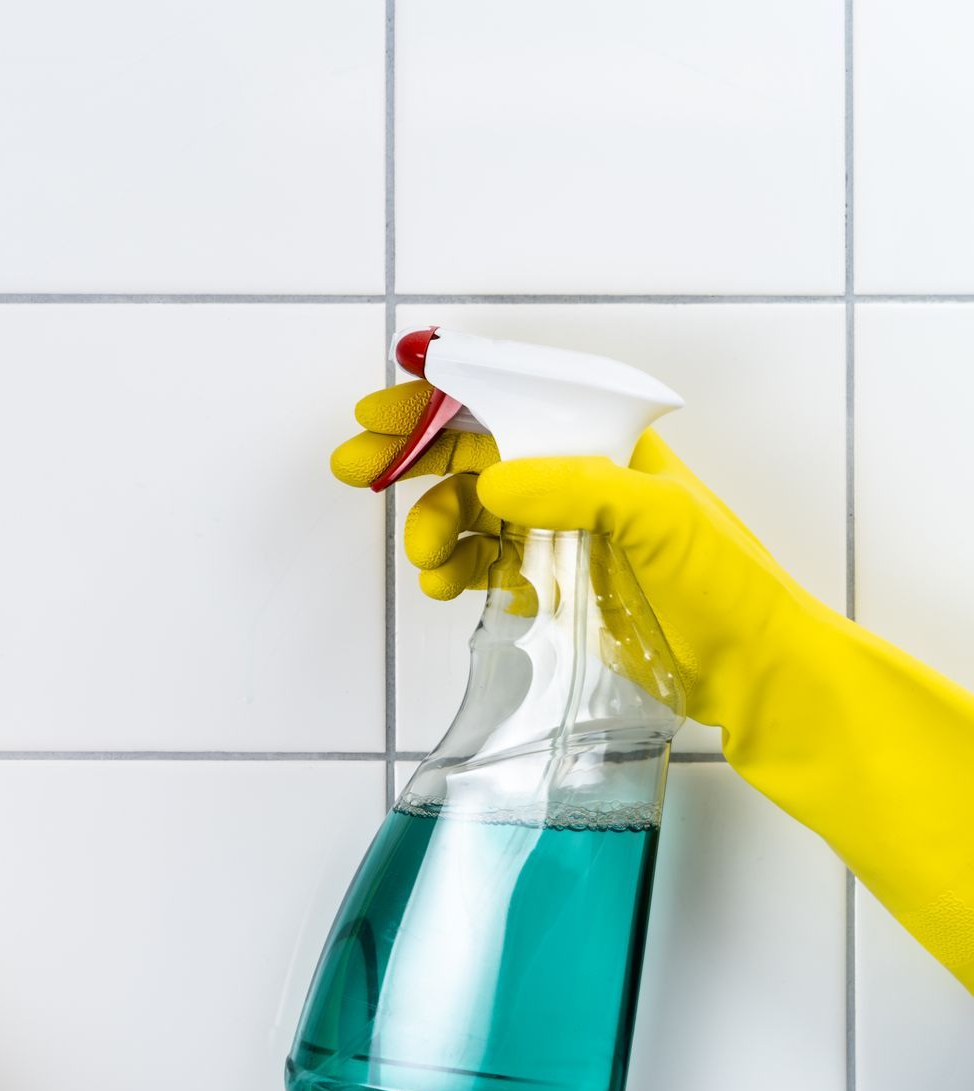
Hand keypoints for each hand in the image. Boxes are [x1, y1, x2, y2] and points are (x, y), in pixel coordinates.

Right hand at [331, 380, 820, 728]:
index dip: (442, 402)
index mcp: (606, 445)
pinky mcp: (555, 583)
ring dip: (434, 528)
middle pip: (475, 452)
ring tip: (429, 563)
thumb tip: (495, 481)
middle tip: (356, 470)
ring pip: (471, 513)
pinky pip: (485, 565)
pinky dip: (457, 572)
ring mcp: (563, 533)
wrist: (751, 672)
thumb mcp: (661, 519)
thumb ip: (578, 488)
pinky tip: (452, 588)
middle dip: (411, 459)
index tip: (382, 413)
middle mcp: (578, 480)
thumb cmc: (726, 587)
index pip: (512, 402)